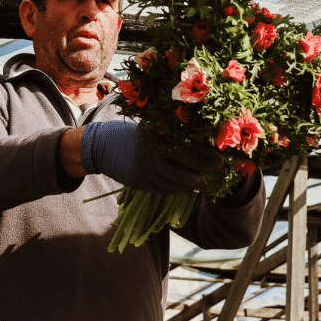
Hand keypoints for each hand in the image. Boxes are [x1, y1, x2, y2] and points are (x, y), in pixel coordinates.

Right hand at [81, 120, 221, 193]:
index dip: (203, 154)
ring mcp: (144, 170)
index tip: (218, 155)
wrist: (101, 146)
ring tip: (205, 184)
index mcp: (155, 139)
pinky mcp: (139, 182)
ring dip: (191, 184)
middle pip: (181, 168)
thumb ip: (168, 136)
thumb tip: (197, 139)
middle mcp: (150, 155)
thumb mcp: (149, 130)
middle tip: (217, 170)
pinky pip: (161, 189)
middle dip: (201, 170)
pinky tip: (188, 189)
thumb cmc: (129, 134)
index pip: (184, 149)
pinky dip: (176, 190)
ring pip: (172, 182)